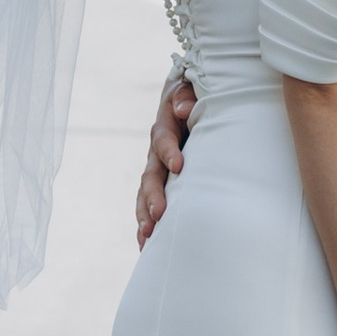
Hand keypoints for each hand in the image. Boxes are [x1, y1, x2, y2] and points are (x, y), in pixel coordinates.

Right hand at [136, 79, 191, 247]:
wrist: (182, 103)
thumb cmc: (193, 97)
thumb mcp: (190, 89)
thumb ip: (187, 97)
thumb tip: (184, 109)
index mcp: (164, 128)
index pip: (163, 141)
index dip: (169, 152)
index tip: (179, 166)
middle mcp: (155, 152)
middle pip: (149, 175)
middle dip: (153, 196)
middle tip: (158, 215)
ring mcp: (155, 170)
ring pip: (144, 194)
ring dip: (144, 215)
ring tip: (147, 236)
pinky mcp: (159, 185)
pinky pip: (147, 206)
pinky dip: (146, 225)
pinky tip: (146, 246)